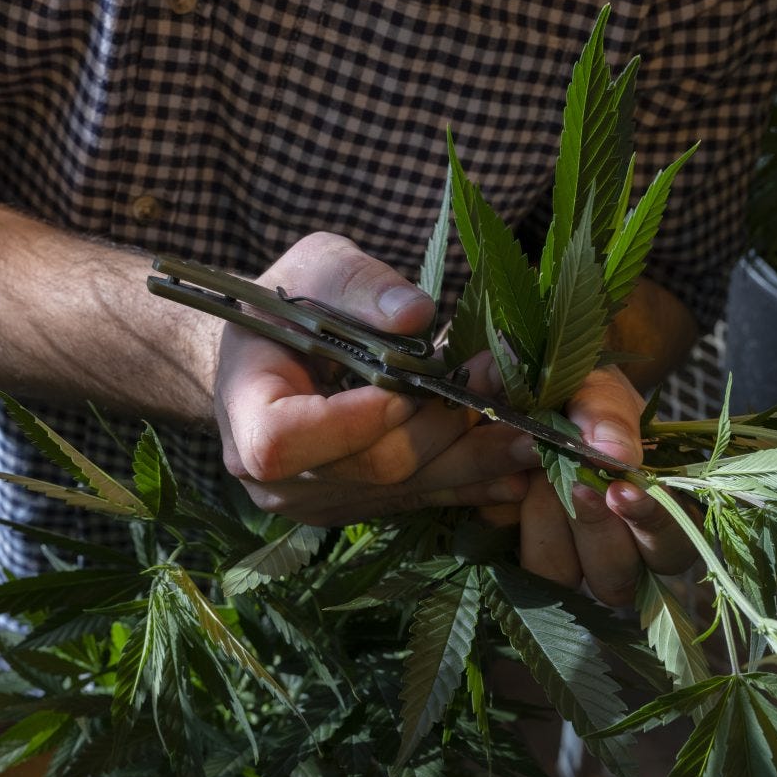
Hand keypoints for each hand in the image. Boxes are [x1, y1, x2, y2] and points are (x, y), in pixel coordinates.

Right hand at [214, 232, 538, 525]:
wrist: (268, 357)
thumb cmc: (287, 302)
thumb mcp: (314, 267)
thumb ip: (358, 285)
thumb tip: (416, 314)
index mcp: (245, 416)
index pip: (286, 442)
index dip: (353, 420)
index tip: (410, 383)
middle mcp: (275, 479)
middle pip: (368, 467)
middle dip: (441, 425)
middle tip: (497, 380)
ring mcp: (317, 503)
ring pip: (404, 492)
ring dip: (471, 459)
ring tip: (532, 433)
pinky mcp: (356, 510)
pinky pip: (417, 502)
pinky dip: (469, 482)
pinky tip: (518, 468)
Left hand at [515, 366, 695, 605]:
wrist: (518, 396)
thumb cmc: (577, 397)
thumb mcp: (597, 388)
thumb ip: (608, 413)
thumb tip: (614, 453)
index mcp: (653, 513)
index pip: (673, 548)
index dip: (653, 526)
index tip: (621, 491)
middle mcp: (616, 551)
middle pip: (618, 582)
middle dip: (596, 530)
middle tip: (577, 486)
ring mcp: (569, 561)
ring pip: (566, 577)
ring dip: (550, 525)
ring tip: (538, 477)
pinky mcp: (524, 557)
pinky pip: (524, 569)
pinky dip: (517, 527)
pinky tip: (513, 491)